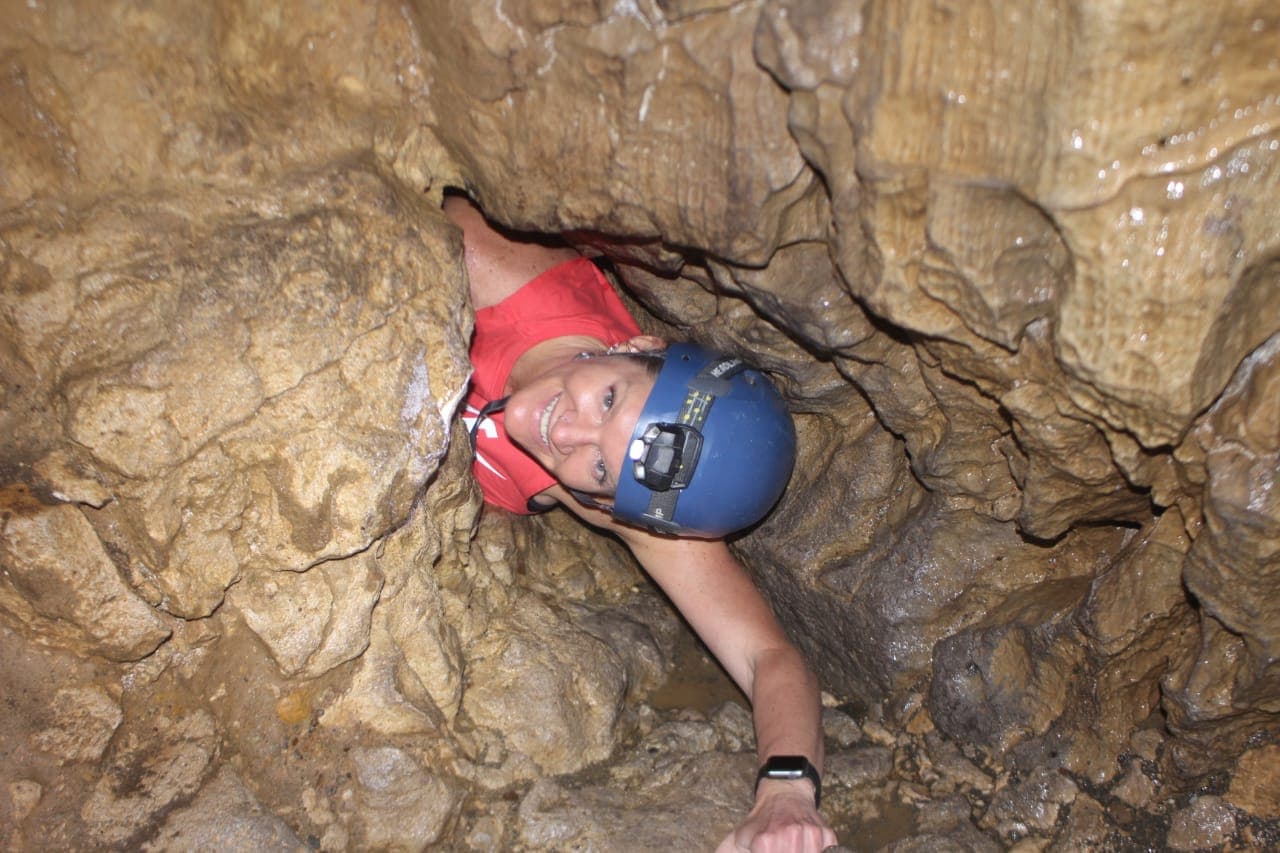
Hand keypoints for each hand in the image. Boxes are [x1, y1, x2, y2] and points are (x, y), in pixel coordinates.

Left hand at [716, 783, 837, 851]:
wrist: (785, 793)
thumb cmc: (762, 819)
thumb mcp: (741, 836)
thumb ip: (730, 852)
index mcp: (765, 841)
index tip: (767, 851)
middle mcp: (789, 836)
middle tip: (780, 847)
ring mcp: (810, 835)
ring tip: (791, 847)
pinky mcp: (827, 834)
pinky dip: (816, 851)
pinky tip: (805, 846)